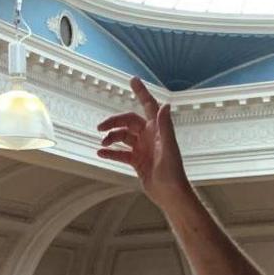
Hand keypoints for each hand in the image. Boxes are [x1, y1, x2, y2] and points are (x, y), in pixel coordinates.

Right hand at [97, 77, 191, 206]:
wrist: (170, 194)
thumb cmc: (173, 171)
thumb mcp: (168, 148)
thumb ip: (165, 126)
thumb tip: (166, 104)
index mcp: (158, 129)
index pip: (149, 106)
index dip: (141, 92)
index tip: (133, 80)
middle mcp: (150, 136)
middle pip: (128, 122)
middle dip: (114, 122)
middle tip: (100, 128)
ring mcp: (143, 148)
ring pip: (123, 137)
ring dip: (111, 138)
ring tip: (102, 144)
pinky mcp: (138, 161)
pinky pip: (121, 154)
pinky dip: (111, 152)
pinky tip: (100, 153)